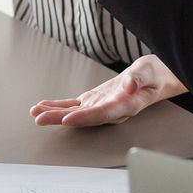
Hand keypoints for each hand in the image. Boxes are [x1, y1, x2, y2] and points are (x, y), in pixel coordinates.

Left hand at [31, 54, 187, 127]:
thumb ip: (138, 80)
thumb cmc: (154, 75)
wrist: (157, 76)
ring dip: (55, 113)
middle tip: (40, 119)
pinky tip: (44, 106)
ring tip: (36, 113)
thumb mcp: (149, 72)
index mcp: (125, 106)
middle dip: (61, 118)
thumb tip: (128, 85)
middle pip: (83, 117)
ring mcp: (101, 106)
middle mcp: (111, 110)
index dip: (84, 117)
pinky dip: (59, 106)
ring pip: (75, 112)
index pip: (102, 114)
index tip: (68, 119)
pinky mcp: (95, 100)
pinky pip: (75, 105)